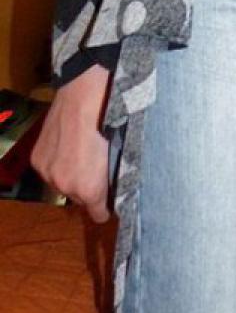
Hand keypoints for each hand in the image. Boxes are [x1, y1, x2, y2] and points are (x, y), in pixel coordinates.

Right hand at [31, 64, 111, 222]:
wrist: (84, 98)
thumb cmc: (111, 122)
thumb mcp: (121, 153)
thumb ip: (115, 176)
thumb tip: (116, 186)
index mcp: (91, 189)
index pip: (98, 215)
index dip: (105, 208)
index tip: (109, 202)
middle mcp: (66, 187)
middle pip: (79, 199)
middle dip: (87, 188)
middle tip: (96, 169)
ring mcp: (48, 173)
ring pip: (62, 184)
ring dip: (70, 175)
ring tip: (81, 154)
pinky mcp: (37, 159)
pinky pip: (49, 169)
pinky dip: (57, 162)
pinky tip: (67, 146)